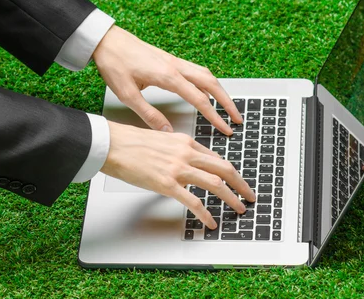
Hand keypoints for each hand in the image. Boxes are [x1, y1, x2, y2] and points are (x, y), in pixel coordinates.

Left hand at [93, 25, 241, 133]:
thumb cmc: (114, 64)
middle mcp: (176, 66)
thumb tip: (167, 132)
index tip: (225, 128)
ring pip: (207, 75)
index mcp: (168, 76)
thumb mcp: (127, 95)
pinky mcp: (170, 59)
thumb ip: (149, 115)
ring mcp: (175, 61)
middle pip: (212, 84)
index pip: (200, 100)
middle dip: (228, 102)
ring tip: (229, 106)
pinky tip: (208, 90)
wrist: (106, 40)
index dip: (215, 117)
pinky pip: (197, 70)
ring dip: (221, 91)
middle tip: (238, 118)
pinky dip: (208, 82)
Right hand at [101, 121, 256, 228]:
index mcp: (186, 142)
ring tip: (239, 209)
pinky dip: (206, 213)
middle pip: (224, 168)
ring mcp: (178, 169)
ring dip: (231, 198)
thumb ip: (179, 152)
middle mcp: (186, 153)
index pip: (216, 158)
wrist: (114, 145)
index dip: (231, 172)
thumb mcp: (162, 141)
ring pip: (215, 183)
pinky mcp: (167, 184)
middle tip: (249, 195)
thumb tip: (189, 164)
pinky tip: (211, 221)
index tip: (237, 181)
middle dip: (241, 184)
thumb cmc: (132, 143)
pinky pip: (194, 201)